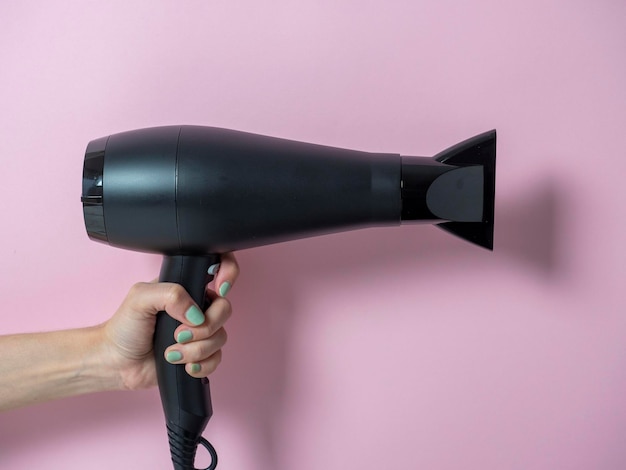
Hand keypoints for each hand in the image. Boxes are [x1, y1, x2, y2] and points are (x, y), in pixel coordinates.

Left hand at [102, 253, 238, 390]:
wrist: (115, 362)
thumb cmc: (124, 327)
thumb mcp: (140, 297)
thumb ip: (170, 294)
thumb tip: (196, 314)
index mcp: (187, 286)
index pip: (220, 268)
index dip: (229, 274)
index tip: (219, 288)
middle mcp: (197, 307)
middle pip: (225, 309)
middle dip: (206, 326)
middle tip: (179, 334)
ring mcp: (200, 332)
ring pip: (220, 337)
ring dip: (196, 349)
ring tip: (171, 353)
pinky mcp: (200, 355)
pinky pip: (216, 358)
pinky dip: (201, 364)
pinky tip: (183, 365)